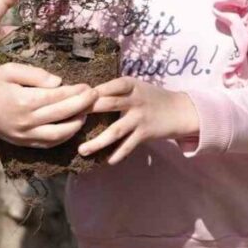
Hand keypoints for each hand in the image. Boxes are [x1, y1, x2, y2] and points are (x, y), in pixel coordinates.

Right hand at [0, 63, 96, 147]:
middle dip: (83, 105)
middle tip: (96, 97)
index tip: (89, 86)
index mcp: (24, 101)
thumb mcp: (10, 69)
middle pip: (63, 114)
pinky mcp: (23, 143)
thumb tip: (59, 82)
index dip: (77, 92)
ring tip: (86, 112)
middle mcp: (27, 121)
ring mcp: (26, 135)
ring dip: (77, 123)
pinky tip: (72, 126)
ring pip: (60, 134)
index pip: (59, 97)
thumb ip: (36, 74)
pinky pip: (49, 144)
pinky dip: (64, 137)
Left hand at [77, 77, 200, 164]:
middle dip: (87, 112)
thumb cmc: (151, 97)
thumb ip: (114, 90)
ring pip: (114, 131)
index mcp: (130, 85)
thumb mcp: (135, 87)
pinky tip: (106, 161)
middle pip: (107, 105)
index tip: (72, 98)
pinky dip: (117, 155)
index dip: (91, 92)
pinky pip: (128, 146)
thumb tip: (83, 94)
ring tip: (81, 150)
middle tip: (67, 120)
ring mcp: (140, 118)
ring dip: (97, 143)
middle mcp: (134, 100)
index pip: (108, 86)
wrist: (180, 110)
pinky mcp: (145, 134)